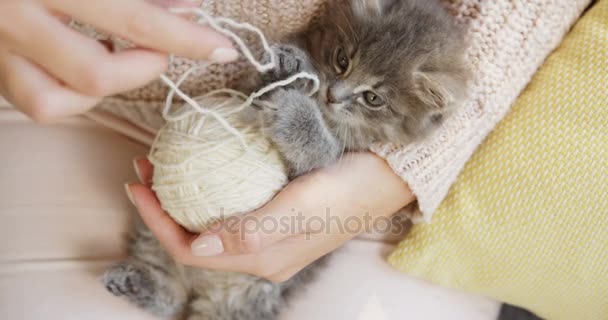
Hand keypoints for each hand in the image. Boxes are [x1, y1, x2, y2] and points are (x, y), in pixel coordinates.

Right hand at [0, 0, 237, 121]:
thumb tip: (187, 5)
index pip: (131, 17)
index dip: (183, 36)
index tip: (220, 45)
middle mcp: (12, 16)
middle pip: (96, 73)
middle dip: (145, 66)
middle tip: (164, 46)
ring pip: (55, 101)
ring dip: (104, 87)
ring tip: (121, 54)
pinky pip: (34, 100)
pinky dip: (72, 93)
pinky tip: (86, 64)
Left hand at [126, 153, 414, 282]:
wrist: (388, 175)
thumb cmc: (347, 188)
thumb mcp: (300, 206)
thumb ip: (250, 230)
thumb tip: (197, 247)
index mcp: (262, 257)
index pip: (192, 250)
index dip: (157, 222)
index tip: (138, 184)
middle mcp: (262, 253)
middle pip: (198, 238)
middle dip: (164, 208)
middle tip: (147, 168)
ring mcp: (271, 236)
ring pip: (212, 224)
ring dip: (184, 198)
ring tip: (167, 165)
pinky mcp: (280, 216)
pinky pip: (231, 210)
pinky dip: (209, 191)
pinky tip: (206, 169)